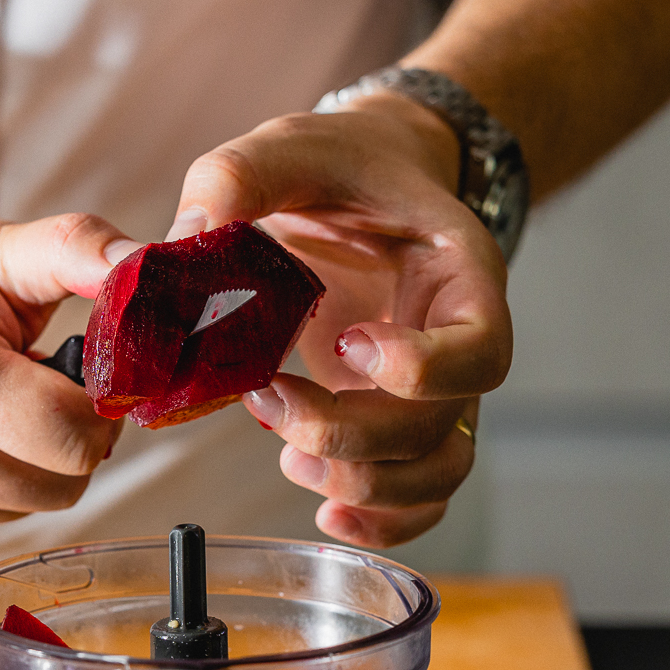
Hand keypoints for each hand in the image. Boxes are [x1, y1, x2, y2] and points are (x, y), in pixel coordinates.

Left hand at [166, 96, 510, 546]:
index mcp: (456, 270)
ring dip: (361, 486)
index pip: (483, 348)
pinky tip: (327, 511)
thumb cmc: (336, 167)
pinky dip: (382, 521)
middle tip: (267, 400)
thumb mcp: (285, 148)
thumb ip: (237, 179)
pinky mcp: (400, 419)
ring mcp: (434, 389)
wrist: (360, 183)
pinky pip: (421, 496)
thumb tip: (185, 240)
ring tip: (289, 457)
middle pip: (440, 427)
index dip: (422, 369)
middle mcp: (457, 338)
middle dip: (348, 433)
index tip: (345, 345)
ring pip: (436, 474)